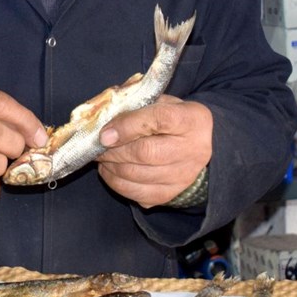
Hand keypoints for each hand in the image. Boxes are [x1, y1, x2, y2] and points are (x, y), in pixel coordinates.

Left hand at [96, 95, 212, 208]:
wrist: (200, 145)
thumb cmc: (173, 119)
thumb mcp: (162, 102)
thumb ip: (137, 105)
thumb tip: (104, 118)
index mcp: (192, 119)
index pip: (160, 120)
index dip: (128, 126)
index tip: (105, 133)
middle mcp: (193, 150)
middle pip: (146, 153)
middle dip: (114, 150)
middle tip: (97, 147)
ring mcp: (184, 175)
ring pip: (138, 175)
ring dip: (111, 167)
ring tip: (101, 158)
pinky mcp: (172, 194)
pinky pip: (138, 194)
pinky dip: (117, 183)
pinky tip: (110, 171)